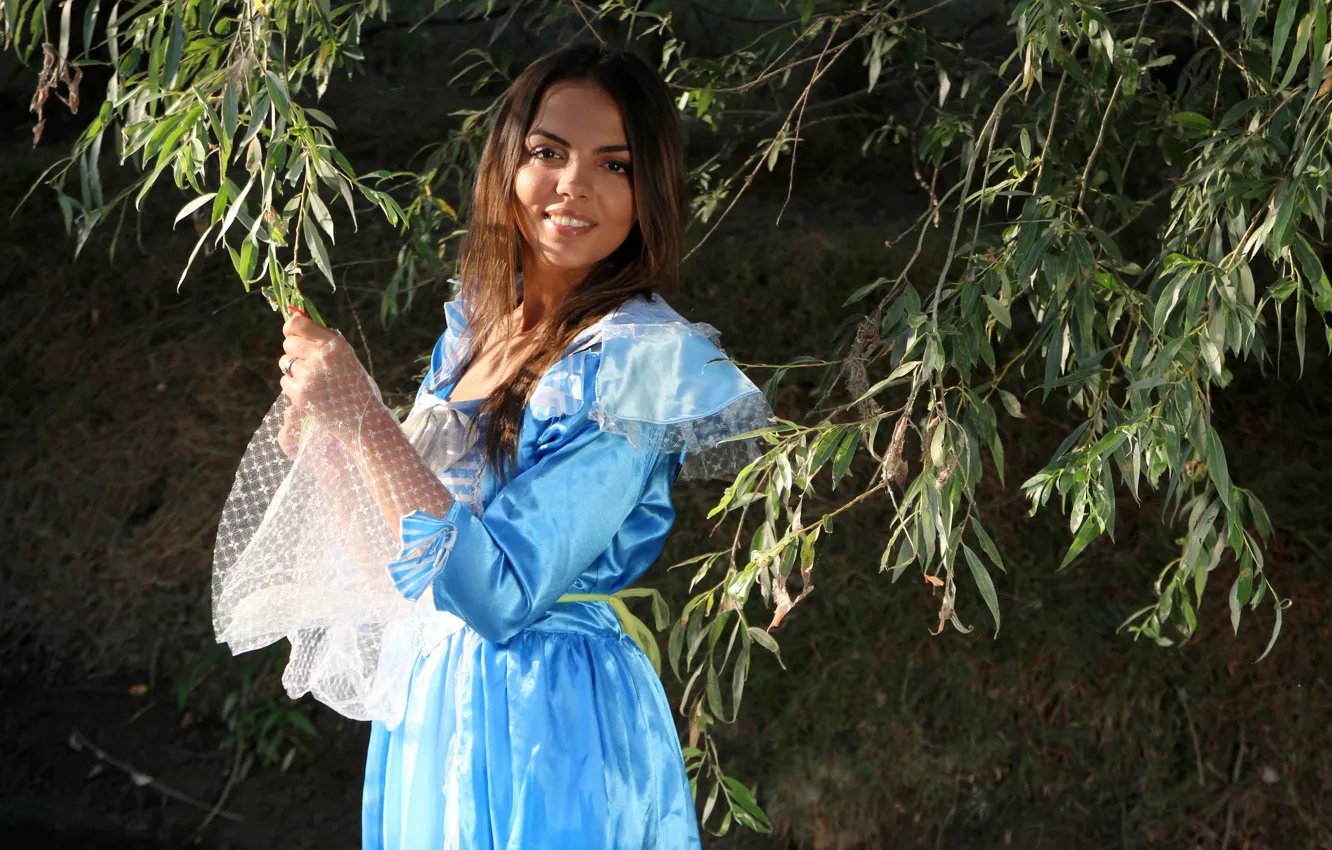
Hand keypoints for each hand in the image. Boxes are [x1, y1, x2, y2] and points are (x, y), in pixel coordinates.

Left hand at [279, 314, 379, 438]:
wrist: (364, 419)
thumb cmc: (354, 385)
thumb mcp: (346, 357)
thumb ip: (323, 341)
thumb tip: (294, 319)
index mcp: (335, 343)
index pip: (298, 324)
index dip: (291, 329)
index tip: (293, 334)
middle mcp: (322, 356)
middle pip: (289, 343)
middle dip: (293, 352)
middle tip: (308, 364)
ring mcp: (310, 375)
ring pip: (285, 363)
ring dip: (293, 370)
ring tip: (313, 381)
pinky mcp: (301, 393)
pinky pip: (285, 382)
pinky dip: (294, 387)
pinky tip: (311, 393)